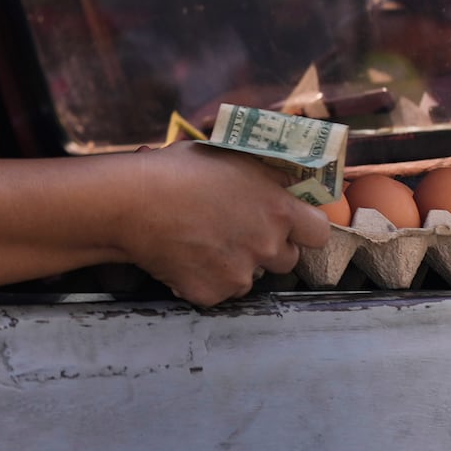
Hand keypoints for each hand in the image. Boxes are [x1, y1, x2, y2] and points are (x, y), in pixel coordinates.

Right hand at [111, 144, 328, 305]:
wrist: (133, 202)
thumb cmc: (177, 171)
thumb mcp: (231, 158)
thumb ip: (264, 176)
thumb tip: (283, 180)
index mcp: (278, 209)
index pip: (318, 232)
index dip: (304, 229)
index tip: (291, 225)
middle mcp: (267, 245)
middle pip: (286, 259)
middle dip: (268, 248)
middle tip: (238, 233)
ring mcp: (240, 274)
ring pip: (249, 277)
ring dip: (235, 265)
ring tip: (203, 242)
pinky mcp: (211, 293)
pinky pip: (217, 291)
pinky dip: (204, 280)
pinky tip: (185, 257)